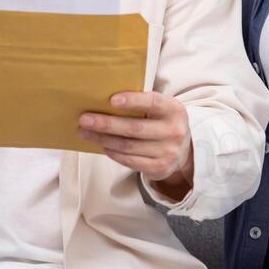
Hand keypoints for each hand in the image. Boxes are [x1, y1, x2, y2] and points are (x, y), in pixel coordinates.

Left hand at [79, 91, 193, 195]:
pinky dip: (113, 153)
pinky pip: (130, 161)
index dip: (133, 101)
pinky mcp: (159, 168)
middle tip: (85, 119)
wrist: (183, 150)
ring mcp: (168, 152)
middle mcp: (174, 131)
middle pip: (134, 128)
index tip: (112, 100)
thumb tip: (105, 100)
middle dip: (106, 124)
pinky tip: (103, 145)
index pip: (153, 103)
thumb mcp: (161, 109)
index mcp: (174, 110)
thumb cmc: (163, 122)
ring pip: (128, 146)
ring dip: (103, 139)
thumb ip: (142, 103)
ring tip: (86, 132)